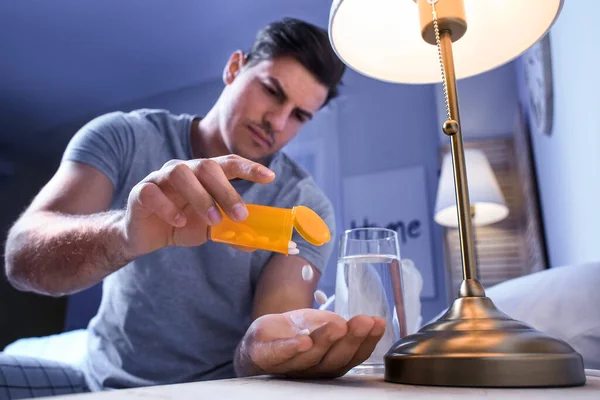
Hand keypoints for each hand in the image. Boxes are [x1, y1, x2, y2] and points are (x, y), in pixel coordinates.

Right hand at [122, 155, 274, 257]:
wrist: (145, 235)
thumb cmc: (181, 224)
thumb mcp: (209, 230)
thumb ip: (230, 232)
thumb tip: (254, 243)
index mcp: (203, 175)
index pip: (228, 163)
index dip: (249, 168)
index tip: (270, 177)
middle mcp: (184, 170)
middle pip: (206, 166)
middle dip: (227, 190)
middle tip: (240, 215)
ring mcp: (160, 178)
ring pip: (180, 173)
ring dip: (200, 197)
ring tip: (212, 220)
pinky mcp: (140, 192)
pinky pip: (152, 192)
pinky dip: (168, 206)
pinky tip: (178, 222)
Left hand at [237, 309, 385, 378]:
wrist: (261, 339)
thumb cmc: (296, 334)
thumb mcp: (322, 326)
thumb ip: (342, 327)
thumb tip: (371, 322)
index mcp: (330, 363)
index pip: (352, 356)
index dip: (367, 342)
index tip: (378, 323)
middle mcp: (312, 369)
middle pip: (334, 359)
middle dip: (351, 340)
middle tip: (363, 322)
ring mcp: (288, 365)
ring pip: (310, 356)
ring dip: (325, 340)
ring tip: (338, 326)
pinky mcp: (265, 356)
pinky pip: (278, 354)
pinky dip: (291, 348)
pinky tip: (303, 340)